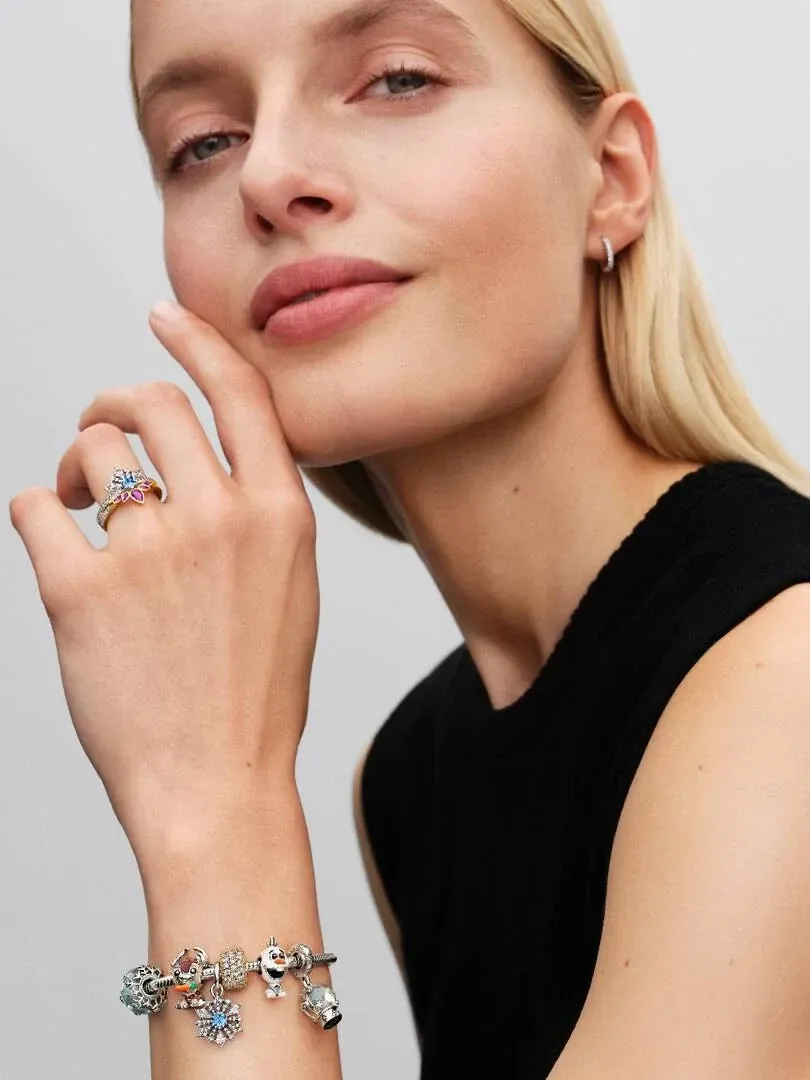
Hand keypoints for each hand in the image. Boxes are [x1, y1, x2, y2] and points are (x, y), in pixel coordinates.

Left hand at [9, 302, 319, 869]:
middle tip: (98, 429)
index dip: (195, 342)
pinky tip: (53, 545)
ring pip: (90, 451)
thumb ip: (257, 513)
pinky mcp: (82, 590)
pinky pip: (34, 508)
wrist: (217, 783)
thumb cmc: (253, 691)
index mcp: (281, 515)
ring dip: (74, 469)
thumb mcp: (291, 587)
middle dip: (113, 404)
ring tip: (79, 508)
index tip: (162, 315)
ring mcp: (152, 552)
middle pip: (151, 404)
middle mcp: (222, 518)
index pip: (238, 391)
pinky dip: (36, 514)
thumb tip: (195, 460)